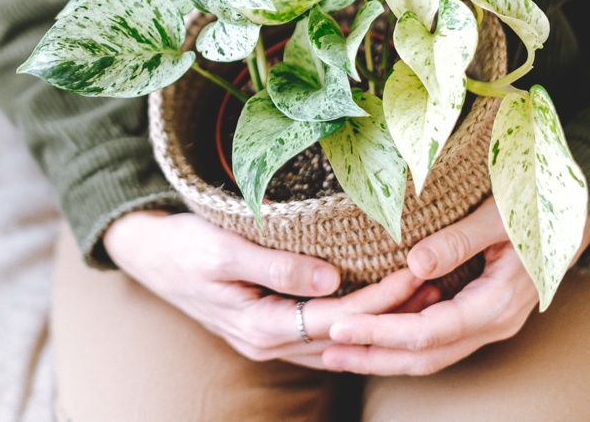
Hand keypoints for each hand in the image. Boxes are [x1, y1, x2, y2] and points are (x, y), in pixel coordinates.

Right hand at [104, 210, 439, 368]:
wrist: (149, 255)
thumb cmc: (182, 245)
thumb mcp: (222, 247)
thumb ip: (276, 264)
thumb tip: (331, 279)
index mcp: (261, 325)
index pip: (338, 319)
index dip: (381, 299)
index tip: (416, 270)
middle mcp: (269, 343)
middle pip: (346, 338)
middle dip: (394, 316)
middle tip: (440, 289)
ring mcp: (270, 342)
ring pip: (338, 345)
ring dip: (381, 325)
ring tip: (425, 299)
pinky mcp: (271, 329)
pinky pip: (323, 337)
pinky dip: (356, 325)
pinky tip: (380, 308)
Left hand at [323, 197, 589, 375]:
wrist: (578, 213)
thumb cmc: (538, 205)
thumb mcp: (499, 215)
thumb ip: (459, 239)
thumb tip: (415, 265)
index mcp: (498, 303)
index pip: (428, 331)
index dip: (380, 332)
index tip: (338, 326)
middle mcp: (495, 323)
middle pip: (425, 355)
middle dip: (372, 356)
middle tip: (325, 349)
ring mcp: (489, 323)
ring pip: (430, 353)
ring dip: (384, 354)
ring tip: (337, 349)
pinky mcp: (481, 315)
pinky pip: (438, 338)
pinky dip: (402, 340)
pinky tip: (371, 331)